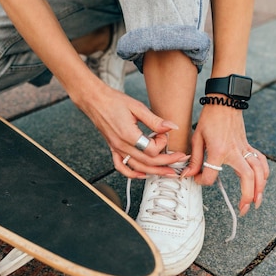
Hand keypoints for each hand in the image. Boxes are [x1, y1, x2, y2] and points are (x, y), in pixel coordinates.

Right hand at [74, 85, 189, 178]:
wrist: (95, 100)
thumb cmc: (113, 101)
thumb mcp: (138, 107)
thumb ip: (155, 120)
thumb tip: (171, 127)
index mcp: (128, 135)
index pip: (151, 149)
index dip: (162, 143)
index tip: (163, 133)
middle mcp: (121, 145)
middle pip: (148, 162)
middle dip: (167, 162)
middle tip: (179, 159)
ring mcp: (117, 149)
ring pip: (138, 168)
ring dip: (155, 171)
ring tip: (168, 171)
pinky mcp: (113, 149)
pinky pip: (122, 167)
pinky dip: (133, 174)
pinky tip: (143, 174)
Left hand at [183, 103, 269, 215]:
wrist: (225, 102)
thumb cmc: (209, 119)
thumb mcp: (197, 138)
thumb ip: (194, 159)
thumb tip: (189, 176)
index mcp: (219, 150)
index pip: (212, 174)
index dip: (203, 181)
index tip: (198, 179)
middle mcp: (236, 151)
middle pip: (248, 177)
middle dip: (247, 195)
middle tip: (243, 209)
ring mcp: (245, 148)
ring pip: (259, 171)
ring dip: (260, 188)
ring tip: (257, 202)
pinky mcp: (249, 146)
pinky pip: (261, 161)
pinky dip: (264, 173)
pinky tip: (262, 183)